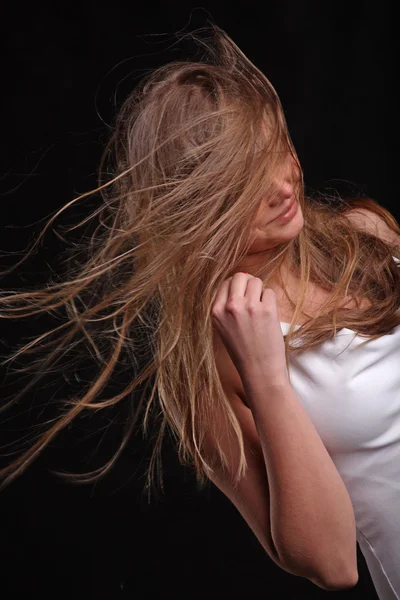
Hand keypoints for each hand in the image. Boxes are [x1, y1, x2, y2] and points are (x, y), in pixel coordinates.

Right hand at [212, 272, 288, 387]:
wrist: (259, 370)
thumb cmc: (243, 351)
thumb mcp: (223, 327)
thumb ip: (227, 306)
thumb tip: (241, 280)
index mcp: (216, 311)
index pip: (225, 282)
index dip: (236, 287)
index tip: (242, 297)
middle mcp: (230, 307)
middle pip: (240, 276)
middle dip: (248, 284)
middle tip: (253, 299)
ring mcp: (249, 307)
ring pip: (256, 281)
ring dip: (260, 292)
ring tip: (260, 309)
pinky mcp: (267, 310)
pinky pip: (270, 291)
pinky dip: (270, 301)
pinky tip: (268, 316)